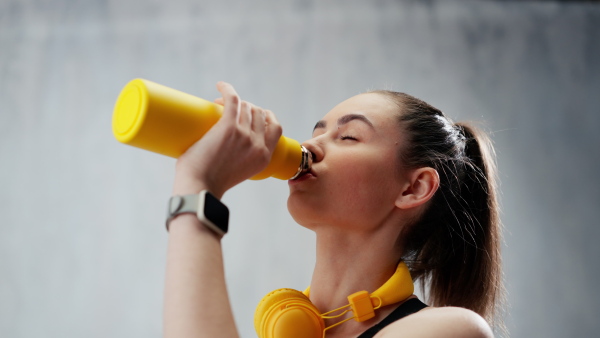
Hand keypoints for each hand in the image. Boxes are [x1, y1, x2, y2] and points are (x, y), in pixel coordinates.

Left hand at [172, 82, 281, 197]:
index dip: (265, 116)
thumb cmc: (210, 183)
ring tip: (219, 103)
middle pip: (258, 113)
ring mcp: (245, 134)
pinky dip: (227, 89)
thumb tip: (224, 148)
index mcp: (264, 157)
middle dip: (246, 107)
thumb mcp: (238, 173)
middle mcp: (258, 144)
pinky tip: (220, 85)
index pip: (275, 127)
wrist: (200, 188)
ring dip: (233, 100)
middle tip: (228, 110)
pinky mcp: (229, 127)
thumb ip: (240, 161)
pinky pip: (233, 99)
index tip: (253, 114)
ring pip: (245, 106)